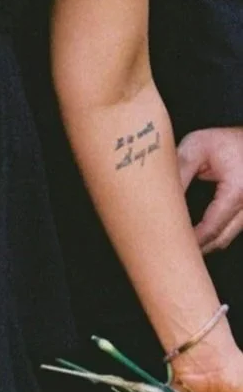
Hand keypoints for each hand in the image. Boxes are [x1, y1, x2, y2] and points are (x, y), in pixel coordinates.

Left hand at [178, 125, 242, 253]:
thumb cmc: (225, 140)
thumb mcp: (196, 148)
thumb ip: (179, 173)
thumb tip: (157, 199)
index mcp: (237, 191)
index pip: (211, 228)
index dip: (190, 241)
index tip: (167, 245)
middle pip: (221, 239)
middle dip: (196, 249)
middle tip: (167, 251)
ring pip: (229, 237)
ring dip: (206, 243)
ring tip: (178, 245)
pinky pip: (233, 229)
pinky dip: (216, 234)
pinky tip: (196, 236)